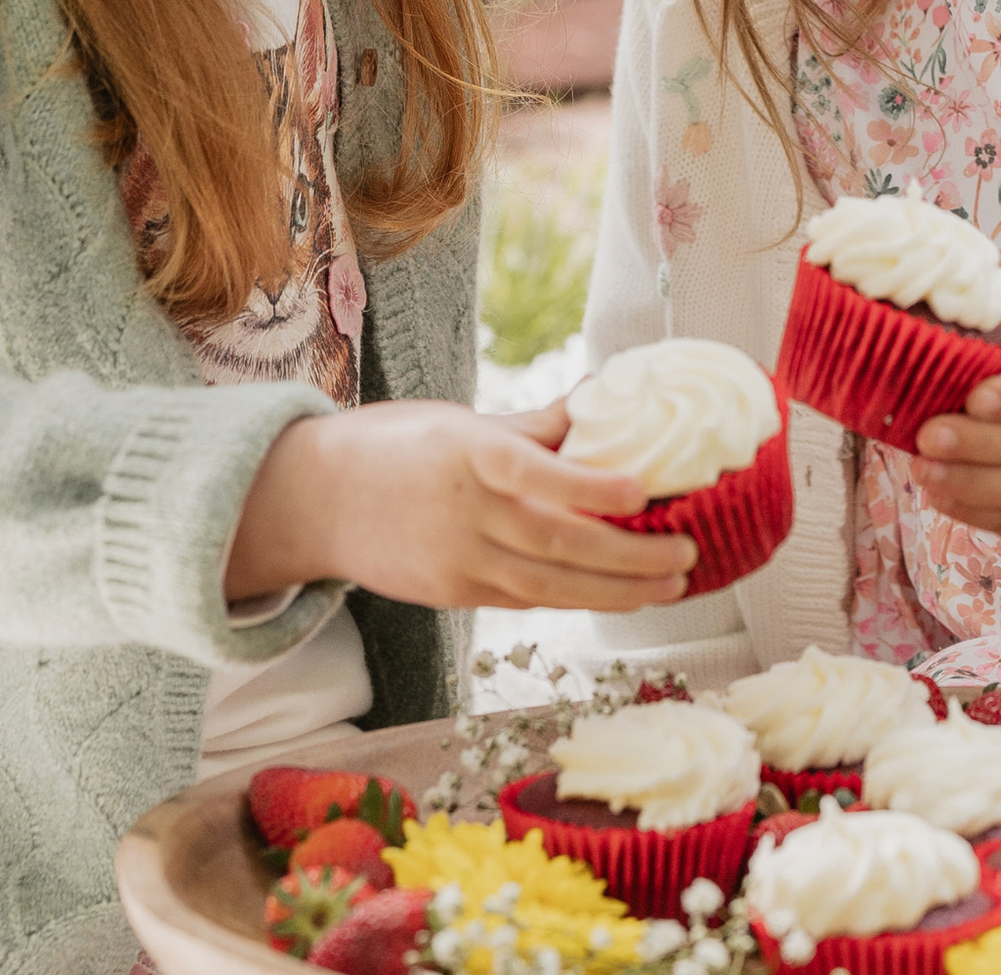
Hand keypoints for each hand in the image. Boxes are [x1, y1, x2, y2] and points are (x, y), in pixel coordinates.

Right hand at [225, 399, 693, 611]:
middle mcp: (463, 514)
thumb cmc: (396, 446)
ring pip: (549, 586)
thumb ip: (534, 426)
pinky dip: (578, 598)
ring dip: (616, 591)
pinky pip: (526, 600)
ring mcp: (456, 562)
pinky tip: (621, 593)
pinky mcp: (452, 594)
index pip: (534, 474)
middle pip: (556, 544)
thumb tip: (601, 401)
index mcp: (467, 455)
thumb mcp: (461, 421)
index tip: (641, 493)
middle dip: (629, 558)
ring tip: (671, 584)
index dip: (588, 486)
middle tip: (687, 555)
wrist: (313, 500)